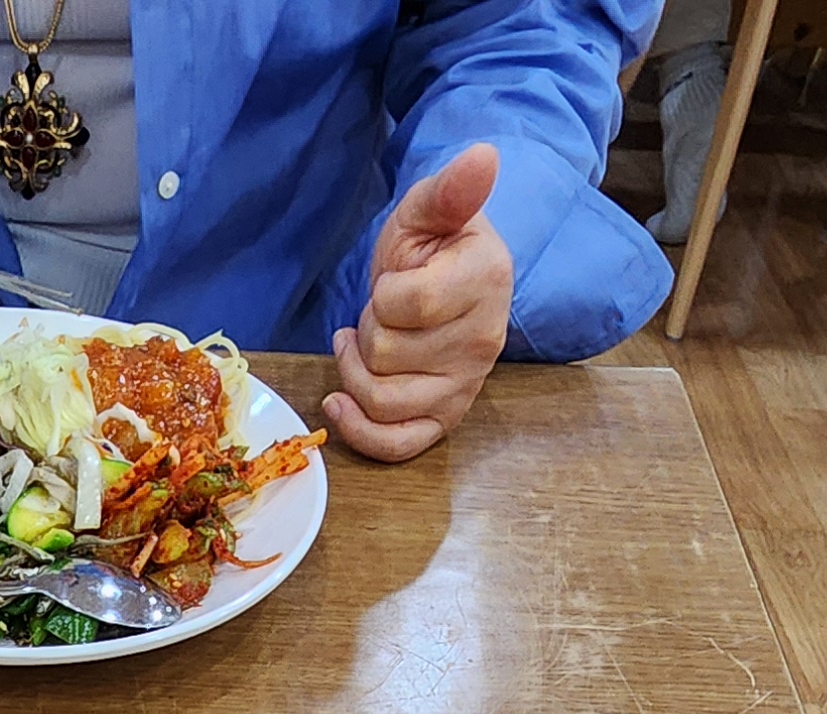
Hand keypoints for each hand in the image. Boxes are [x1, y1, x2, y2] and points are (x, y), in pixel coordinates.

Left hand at [328, 144, 510, 462]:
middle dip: (370, 329)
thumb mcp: (430, 209)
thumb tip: (483, 156)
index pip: (402, 304)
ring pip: (382, 398)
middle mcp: (483, 340)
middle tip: (385, 311)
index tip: (394, 279)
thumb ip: (451, 189)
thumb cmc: (435, 245)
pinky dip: (361, 430)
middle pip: (385, 354)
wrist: (450, 282)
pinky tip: (340, 402)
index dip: (383, 292)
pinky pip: (398, 444)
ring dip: (357, 370)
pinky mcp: (445, 419)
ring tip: (366, 341)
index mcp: (486, 281)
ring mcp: (465, 386)